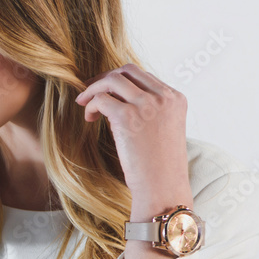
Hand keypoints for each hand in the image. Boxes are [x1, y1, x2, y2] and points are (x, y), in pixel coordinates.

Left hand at [75, 63, 189, 199]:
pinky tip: (89, 119)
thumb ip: (147, 110)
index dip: (120, 81)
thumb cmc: (158, 165)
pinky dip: (90, 106)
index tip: (105, 91)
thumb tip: (114, 99)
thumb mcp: (161, 129)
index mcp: (175, 98)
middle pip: (127, 71)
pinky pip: (101, 99)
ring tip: (83, 103)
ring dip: (93, 89)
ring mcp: (147, 105)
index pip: (143, 76)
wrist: (162, 186)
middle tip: (88, 92)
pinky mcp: (128, 116)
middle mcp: (163, 97)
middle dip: (104, 78)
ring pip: (112, 80)